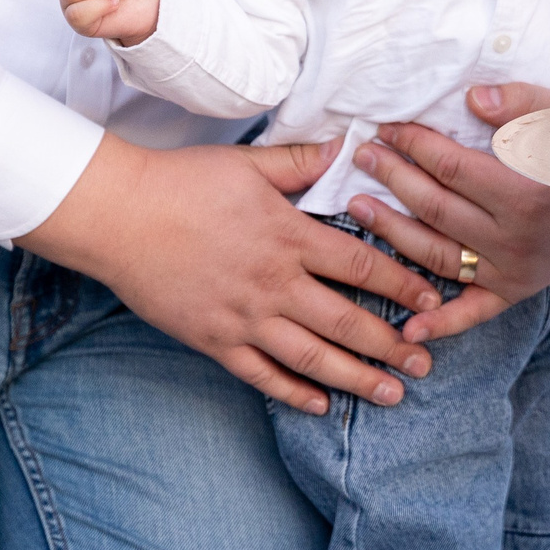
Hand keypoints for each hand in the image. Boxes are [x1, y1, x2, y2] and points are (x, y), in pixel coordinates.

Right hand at [18, 134, 445, 414]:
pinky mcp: (213, 340)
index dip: (400, 284)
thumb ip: (301, 161)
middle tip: (425, 365)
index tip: (432, 300)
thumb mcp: (248, 164)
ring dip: (356, 378)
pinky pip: (261, 375)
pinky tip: (321, 405)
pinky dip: (294, 393)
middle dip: (391, 345)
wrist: (117, 216)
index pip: (360, 265)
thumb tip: (346, 144)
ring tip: (390, 395)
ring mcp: (243, 317)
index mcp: (288, 237)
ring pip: (311, 357)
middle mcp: (274, 283)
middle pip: (346, 321)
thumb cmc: (182, 183)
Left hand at [343, 81, 549, 341]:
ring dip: (391, 232)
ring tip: (358, 206)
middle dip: (392, 176)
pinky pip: (474, 311)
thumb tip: (470, 99)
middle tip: (361, 155)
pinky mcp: (517, 289)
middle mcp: (514, 237)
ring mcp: (513, 268)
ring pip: (436, 253)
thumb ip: (517, 104)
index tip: (387, 128)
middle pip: (434, 206)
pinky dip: (441, 323)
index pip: (449, 167)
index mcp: (524, 191)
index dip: (412, 144)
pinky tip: (407, 326)